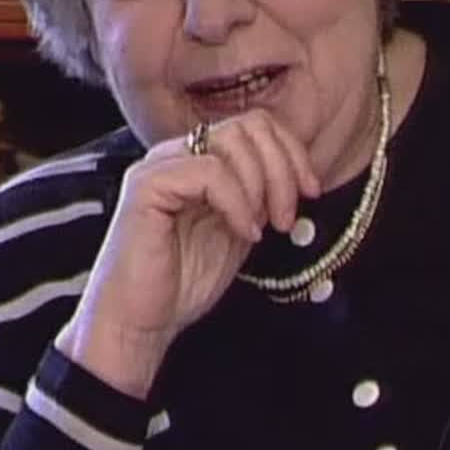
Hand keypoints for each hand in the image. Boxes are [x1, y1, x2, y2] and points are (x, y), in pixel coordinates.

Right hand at [56, 108, 321, 397]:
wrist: (138, 324)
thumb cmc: (182, 284)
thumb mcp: (239, 232)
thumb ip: (259, 199)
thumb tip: (298, 177)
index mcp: (198, 161)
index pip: (254, 125)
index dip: (291, 152)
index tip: (311, 191)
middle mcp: (177, 154)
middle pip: (249, 125)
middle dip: (283, 168)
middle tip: (285, 216)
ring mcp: (160, 166)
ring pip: (231, 139)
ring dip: (262, 184)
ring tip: (262, 227)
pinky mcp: (147, 186)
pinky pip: (208, 171)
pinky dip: (237, 201)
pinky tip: (242, 232)